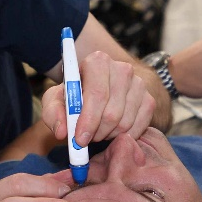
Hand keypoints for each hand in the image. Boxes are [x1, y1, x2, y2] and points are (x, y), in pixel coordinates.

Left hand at [40, 50, 156, 146]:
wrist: (95, 94)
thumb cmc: (73, 96)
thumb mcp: (55, 101)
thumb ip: (52, 114)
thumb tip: (62, 131)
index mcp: (97, 61)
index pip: (97, 94)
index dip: (88, 120)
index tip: (79, 139)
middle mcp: (122, 69)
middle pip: (112, 112)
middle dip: (96, 132)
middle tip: (85, 139)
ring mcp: (139, 84)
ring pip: (125, 122)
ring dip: (107, 135)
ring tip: (96, 132)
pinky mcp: (149, 100)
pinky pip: (138, 127)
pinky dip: (122, 137)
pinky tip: (110, 133)